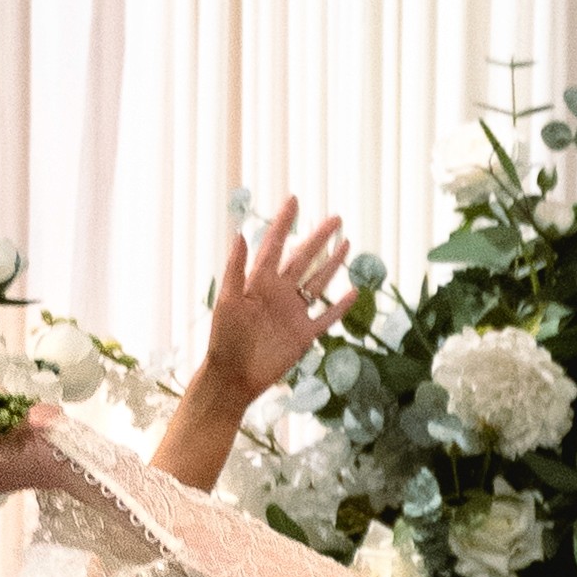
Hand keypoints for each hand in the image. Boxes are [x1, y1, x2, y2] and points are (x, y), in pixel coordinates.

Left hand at [192, 197, 348, 414]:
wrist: (233, 377)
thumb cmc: (224, 339)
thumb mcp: (227, 301)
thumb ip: (235, 268)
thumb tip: (240, 233)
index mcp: (258, 282)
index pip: (275, 245)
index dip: (285, 223)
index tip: (294, 200)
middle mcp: (278, 293)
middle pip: (303, 259)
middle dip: (318, 238)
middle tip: (335, 218)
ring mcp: (293, 313)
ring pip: (318, 282)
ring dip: (331, 264)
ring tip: (346, 244)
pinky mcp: (304, 335)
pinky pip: (326, 317)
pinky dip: (340, 306)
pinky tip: (353, 292)